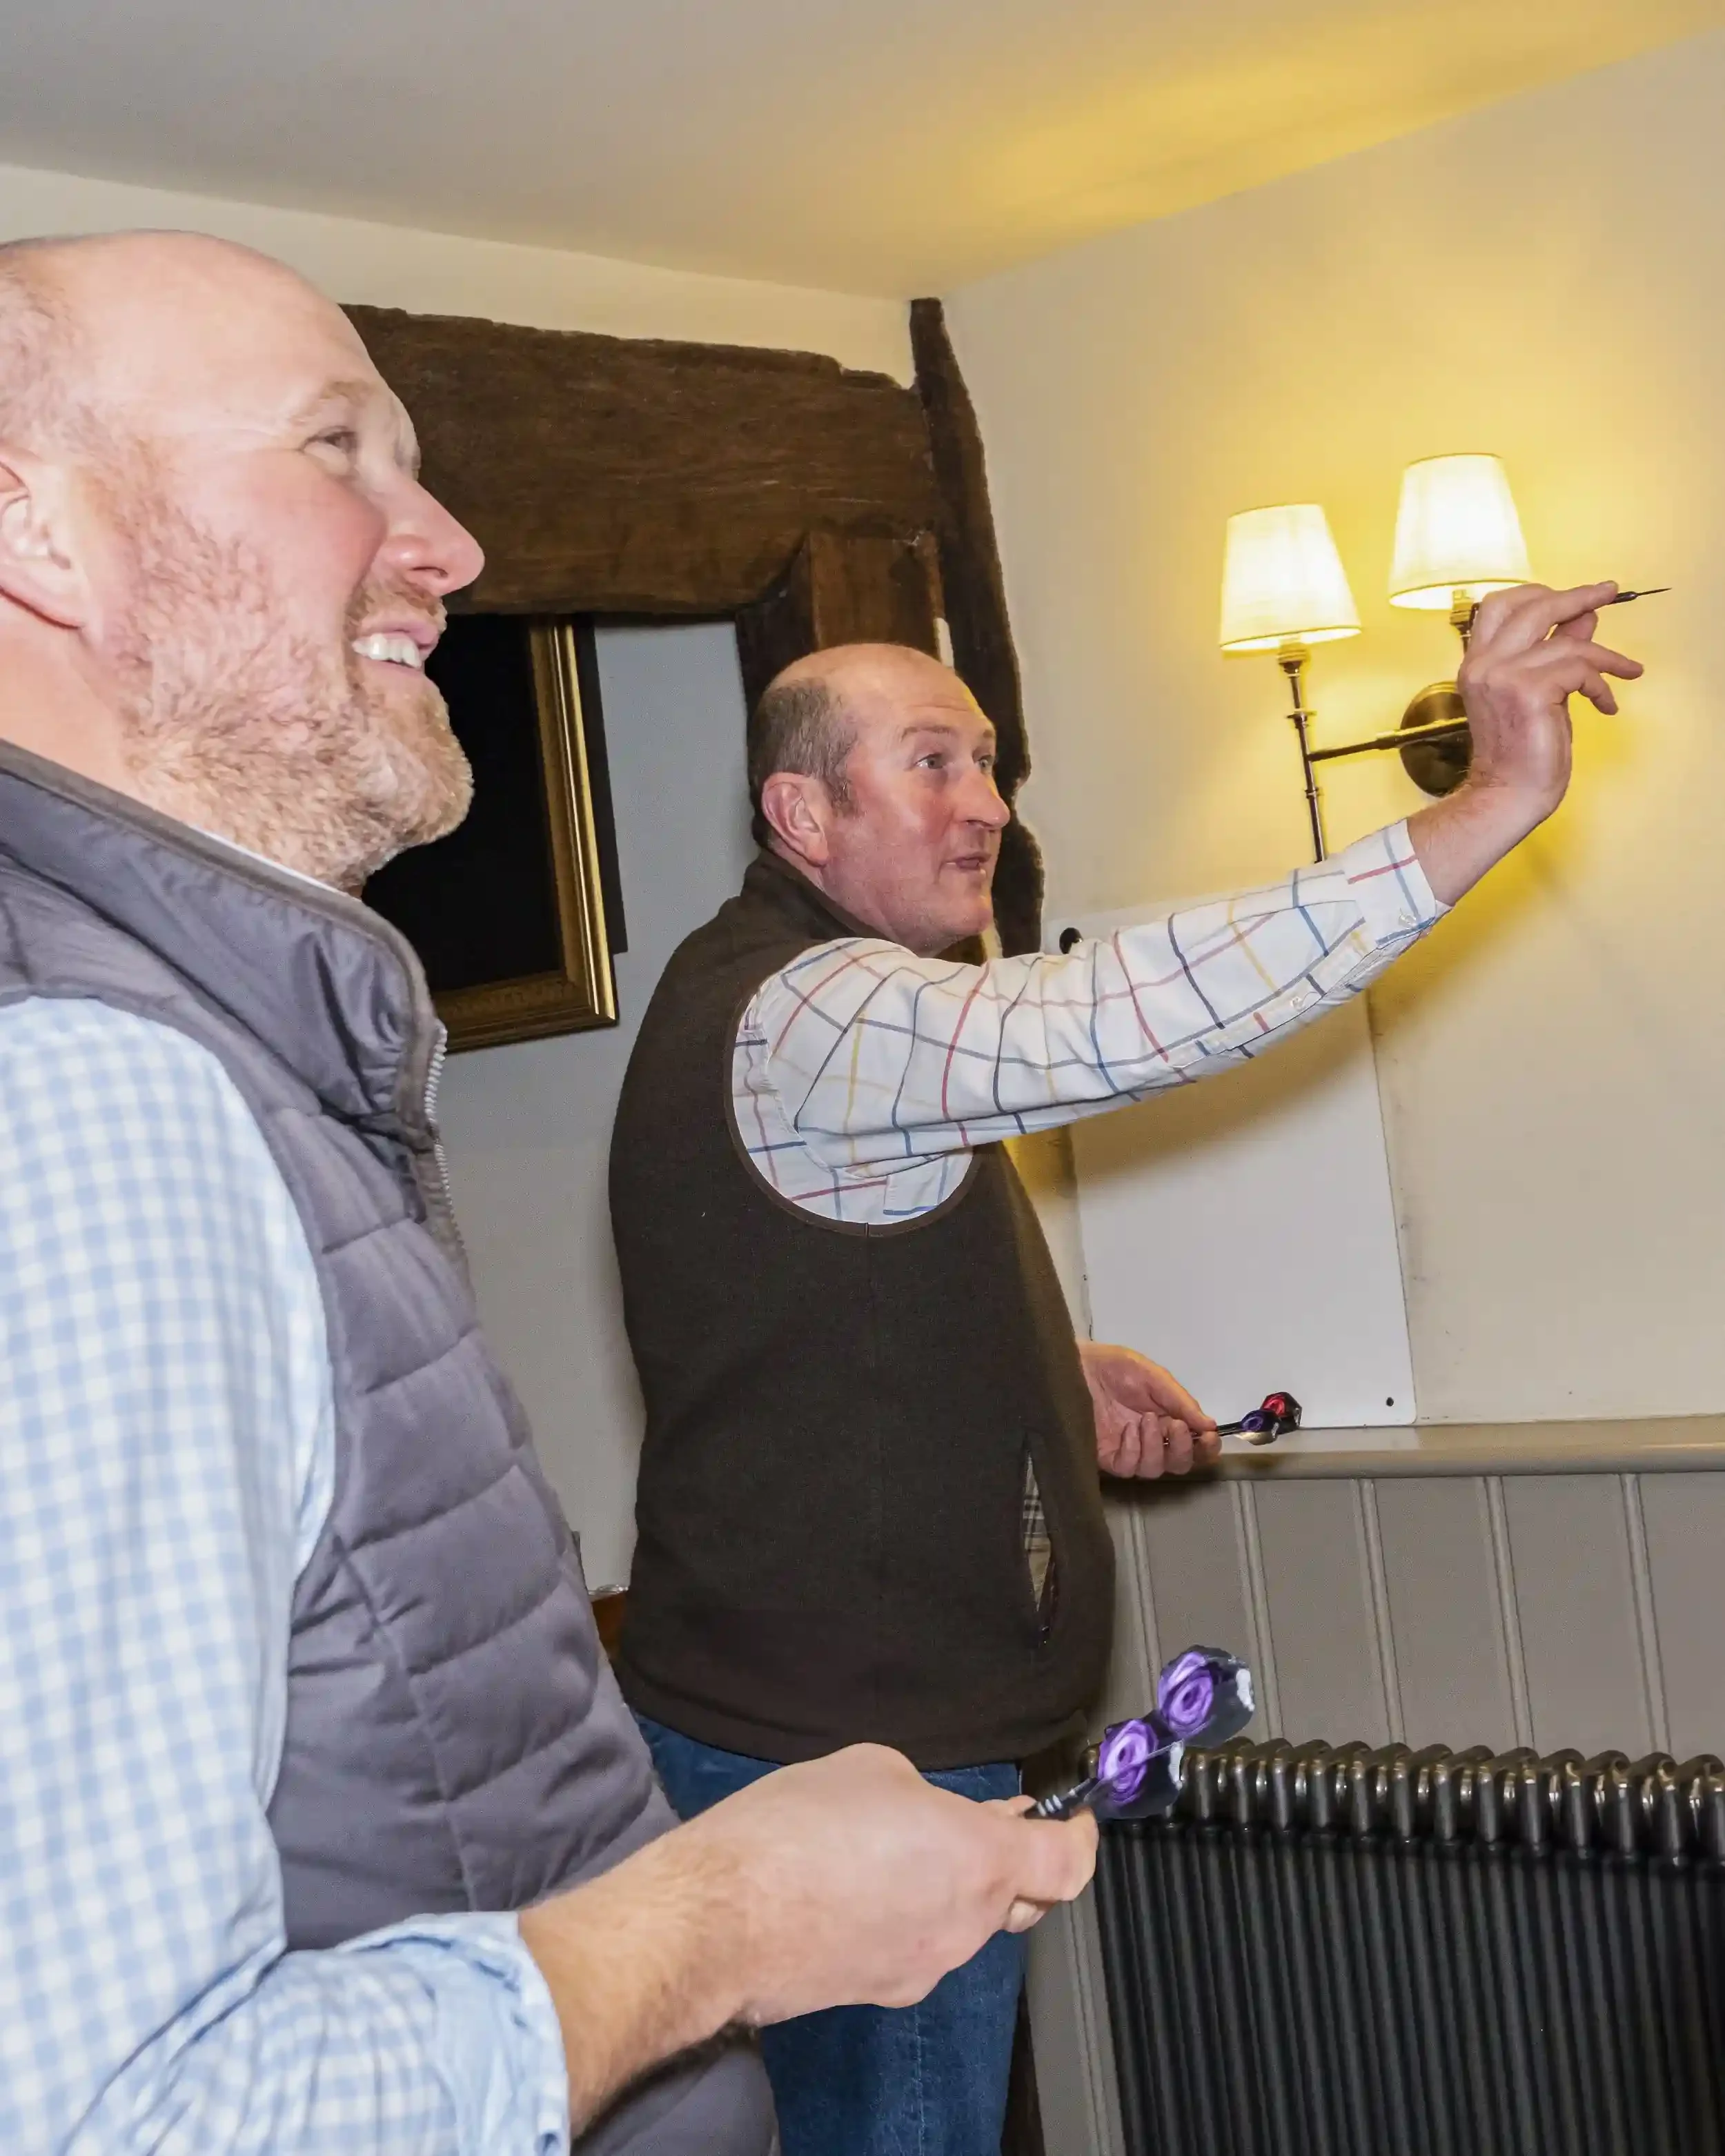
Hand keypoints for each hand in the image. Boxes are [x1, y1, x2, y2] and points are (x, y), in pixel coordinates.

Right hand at [520, 1744, 1095, 2124]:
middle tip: (986, 1821)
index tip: (1074, 1819)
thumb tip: (925, 1812)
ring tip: (895, 1840)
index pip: (1066, 1867)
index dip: (1081, 1840)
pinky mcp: (875, 1989)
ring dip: (947, 1884)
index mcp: (976, 1862)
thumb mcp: (870, 1768)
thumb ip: (920, 1793)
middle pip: (1018, 1899)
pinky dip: (904, 1912)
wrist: (718, 1919)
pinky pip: (913, 1943)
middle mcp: (962, 1926)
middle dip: (1011, 1860)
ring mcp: (919, 1967)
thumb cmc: (791, 1835)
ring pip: (960, 1921)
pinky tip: (857, 1880)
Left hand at [1079, 1338, 1218, 1476]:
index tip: (1209, 1436)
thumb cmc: (1114, 1367)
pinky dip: (1134, 1450)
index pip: (1196, 1445)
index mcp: (1168, 1419)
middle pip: (1180, 1464)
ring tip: (1145, 1419)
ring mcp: (1130, 1449)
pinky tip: (1128, 1430)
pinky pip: (1129, 1467)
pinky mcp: (1108, 1456)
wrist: (1077, 1366)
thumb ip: (1180, 1401)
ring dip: (1156, 1446)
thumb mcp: (1153, 1376)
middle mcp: (1152, 1439)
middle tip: (1176, 1426)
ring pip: (1155, 1469)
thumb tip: (1209, 1425)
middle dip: (1184, 1449)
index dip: (1207, 1448)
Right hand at [1409, 581, 1642, 906]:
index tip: (1576, 594)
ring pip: (1567, 642)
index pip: (1500, 606)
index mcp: (1477, 663)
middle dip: (1577, 597)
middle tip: (1608, 591)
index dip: (1539, 593)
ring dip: (1604, 657)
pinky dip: (1601, 685)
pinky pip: (1580, 669)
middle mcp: (1484, 665)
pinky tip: (1605, 704)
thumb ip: (1555, 651)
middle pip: (1532, 608)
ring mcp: (1503, 676)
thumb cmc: (1520, 754)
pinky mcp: (1529, 692)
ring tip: (1623, 671)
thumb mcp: (1540, 691)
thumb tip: (1582, 616)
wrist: (1507, 796)